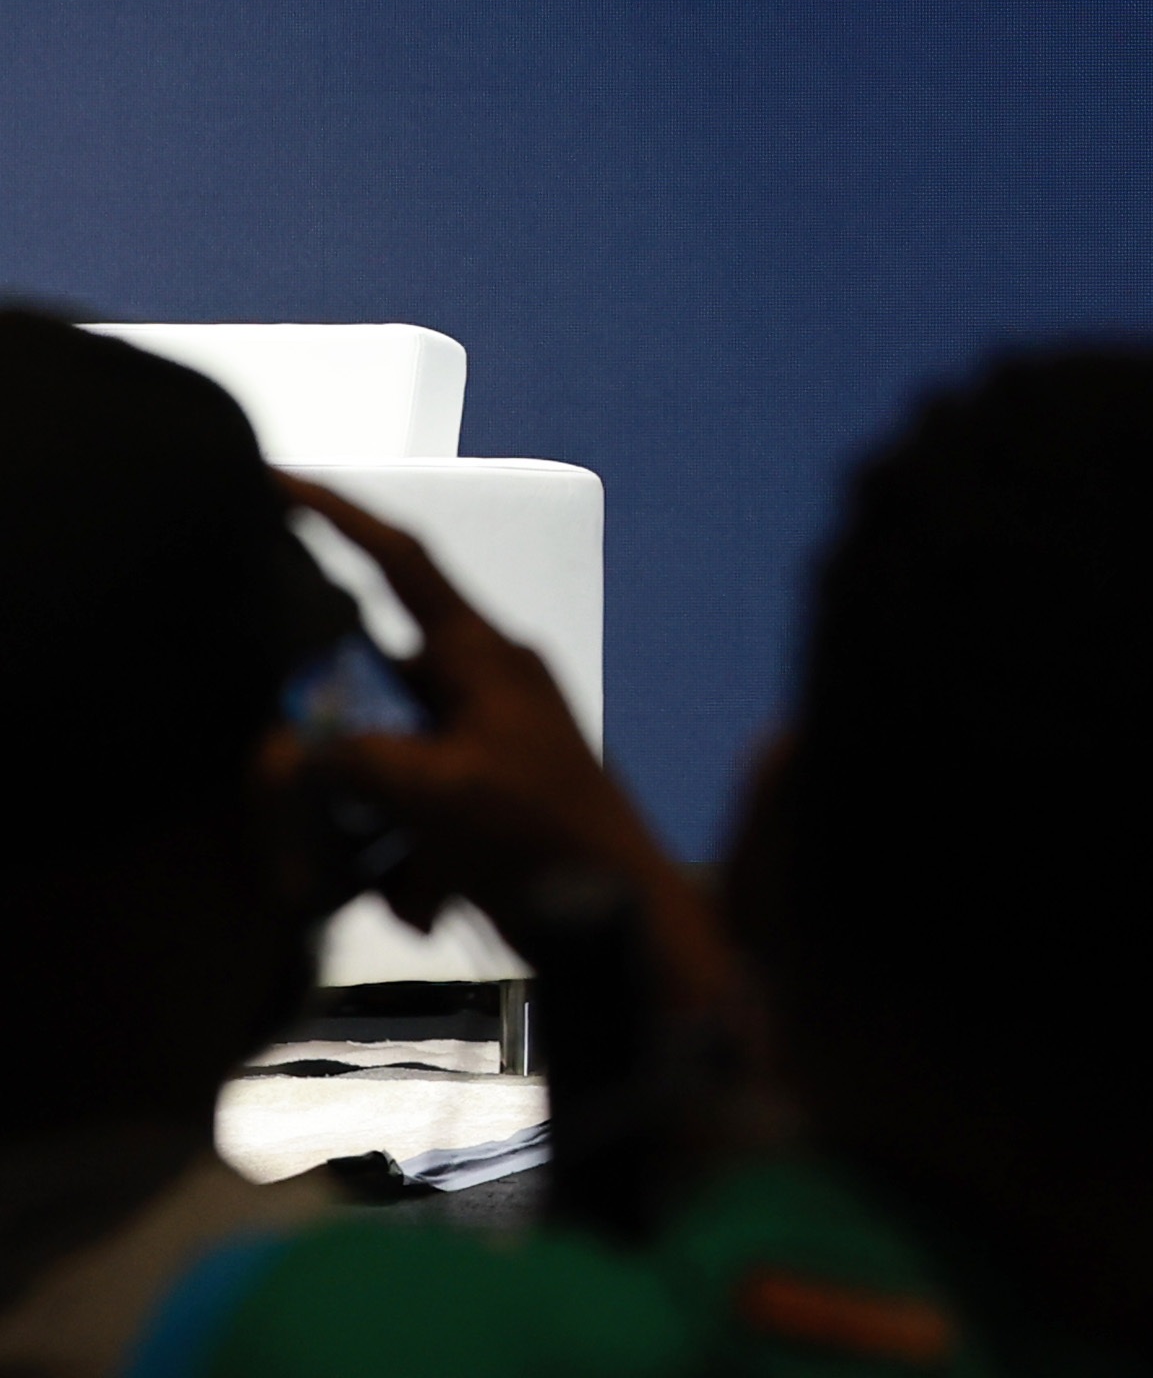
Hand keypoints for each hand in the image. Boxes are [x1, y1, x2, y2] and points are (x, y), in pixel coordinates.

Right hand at [270, 474, 732, 1017]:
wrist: (627, 921)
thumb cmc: (547, 841)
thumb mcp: (436, 794)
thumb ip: (352, 760)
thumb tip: (288, 753)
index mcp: (484, 656)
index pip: (403, 561)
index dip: (340, 516)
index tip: (278, 480)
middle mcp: (485, 685)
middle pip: (369, 680)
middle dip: (328, 742)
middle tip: (297, 787)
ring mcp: (486, 742)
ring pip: (380, 765)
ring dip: (366, 829)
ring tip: (399, 874)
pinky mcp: (483, 800)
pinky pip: (407, 819)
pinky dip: (402, 866)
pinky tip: (431, 903)